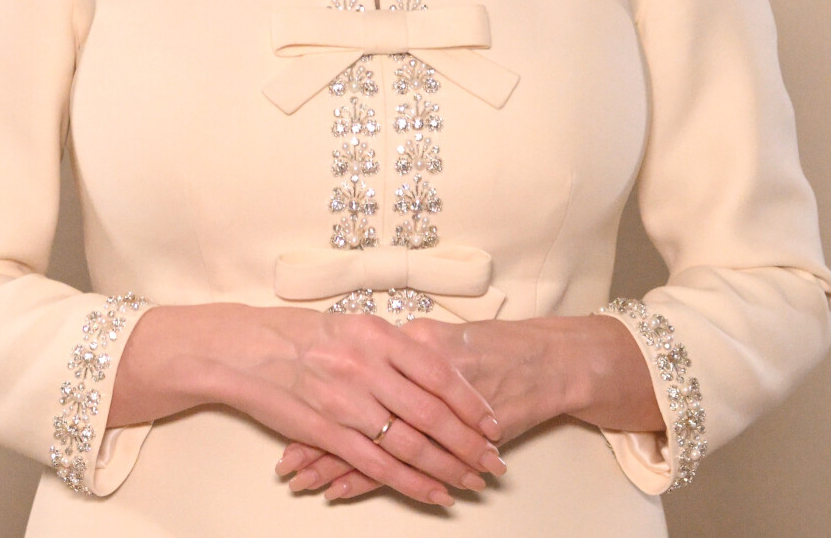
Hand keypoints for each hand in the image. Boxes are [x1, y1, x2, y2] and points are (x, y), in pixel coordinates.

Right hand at [108, 303, 503, 506]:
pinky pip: (379, 465)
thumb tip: (439, 364)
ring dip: (448, 467)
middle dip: (469, 443)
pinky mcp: (328, 432)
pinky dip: (412, 483)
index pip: (438, 372)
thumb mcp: (354, 324)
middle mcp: (366, 367)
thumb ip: (395, 347)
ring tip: (473, 482)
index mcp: (378, 335)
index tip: (492, 422)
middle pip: (432, 413)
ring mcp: (347, 402)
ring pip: (411, 443)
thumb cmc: (303, 335)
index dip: (469, 402)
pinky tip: (435, 493)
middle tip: (494, 461)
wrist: (247, 349)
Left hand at [274, 314, 660, 498]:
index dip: (315, 403)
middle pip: (351, 413)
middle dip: (317, 443)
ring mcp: (431, 409)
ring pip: (371, 442)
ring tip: (305, 484)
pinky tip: (343, 492)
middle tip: (288, 468)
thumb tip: (356, 357)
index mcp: (405, 342)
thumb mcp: (435, 338)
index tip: (285, 424)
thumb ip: (398, 351)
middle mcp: (411, 373)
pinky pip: (402, 462)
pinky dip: (369, 479)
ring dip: (335, 467)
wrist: (544, 357)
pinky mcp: (447, 438)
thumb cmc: (488, 347)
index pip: (348, 381)